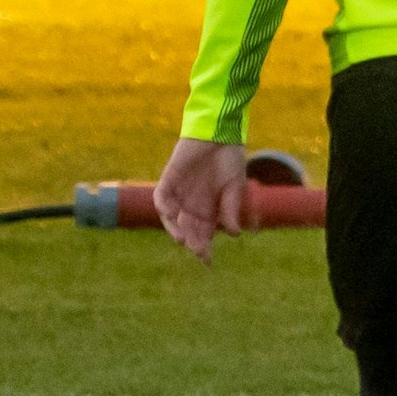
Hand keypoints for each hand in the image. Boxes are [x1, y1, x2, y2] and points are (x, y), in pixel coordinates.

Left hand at [153, 138, 247, 265]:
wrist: (220, 132)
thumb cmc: (230, 159)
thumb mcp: (234, 187)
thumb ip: (230, 209)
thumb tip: (234, 234)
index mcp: (208, 210)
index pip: (203, 235)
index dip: (204, 249)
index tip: (207, 262)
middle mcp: (191, 205)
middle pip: (187, 230)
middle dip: (192, 242)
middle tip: (198, 250)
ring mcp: (179, 193)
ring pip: (171, 217)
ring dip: (174, 229)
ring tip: (182, 240)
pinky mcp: (169, 178)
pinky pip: (161, 196)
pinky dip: (163, 206)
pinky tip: (170, 214)